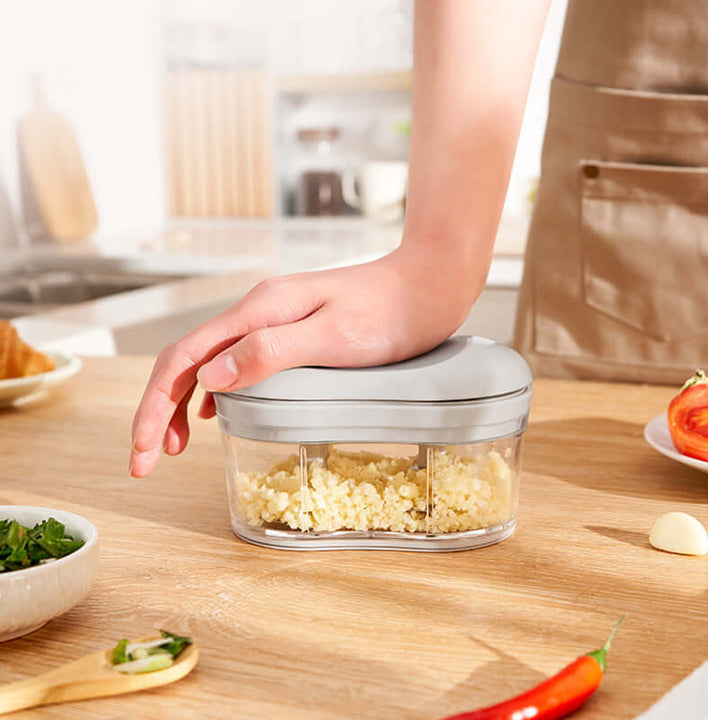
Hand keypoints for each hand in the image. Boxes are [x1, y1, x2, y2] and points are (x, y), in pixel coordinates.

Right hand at [128, 246, 479, 476]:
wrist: (427, 284)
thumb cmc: (390, 312)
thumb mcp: (333, 337)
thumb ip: (271, 352)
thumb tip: (210, 379)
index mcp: (258, 311)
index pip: (185, 359)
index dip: (155, 407)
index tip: (144, 453)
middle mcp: (257, 311)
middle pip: (188, 361)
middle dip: (159, 411)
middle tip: (149, 461)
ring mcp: (274, 319)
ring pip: (210, 363)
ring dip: (182, 404)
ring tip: (176, 445)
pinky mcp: (291, 330)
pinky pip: (238, 362)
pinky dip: (216, 394)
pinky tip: (216, 415)